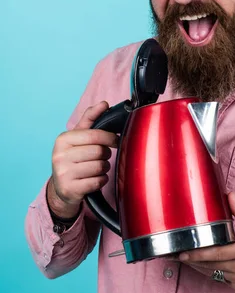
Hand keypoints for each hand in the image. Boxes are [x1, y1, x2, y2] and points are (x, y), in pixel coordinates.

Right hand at [47, 101, 118, 218]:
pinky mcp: (70, 189)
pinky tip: (94, 179)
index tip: (116, 140)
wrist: (61, 187)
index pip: (95, 135)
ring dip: (104, 168)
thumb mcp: (78, 137)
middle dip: (106, 154)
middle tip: (102, 156)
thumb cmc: (73, 158)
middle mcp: (60, 156)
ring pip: (100, 167)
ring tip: (96, 168)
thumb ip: (91, 118)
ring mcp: (64, 174)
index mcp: (63, 140)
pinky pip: (98, 181)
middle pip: (99, 151)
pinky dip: (101, 180)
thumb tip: (104, 103)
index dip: (110, 138)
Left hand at [179, 192, 234, 292]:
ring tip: (187, 260)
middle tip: (177, 256)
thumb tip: (229, 195)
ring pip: (214, 275)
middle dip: (193, 261)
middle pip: (210, 266)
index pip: (215, 254)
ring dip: (200, 268)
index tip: (182, 253)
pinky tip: (206, 266)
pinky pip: (222, 280)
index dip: (197, 254)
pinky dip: (213, 273)